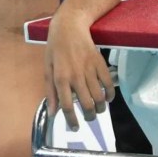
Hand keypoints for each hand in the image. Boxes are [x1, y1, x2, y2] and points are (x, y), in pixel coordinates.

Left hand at [45, 15, 112, 130]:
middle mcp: (76, 76)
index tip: (74, 128)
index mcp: (60, 78)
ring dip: (100, 108)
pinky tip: (107, 98)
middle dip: (89, 116)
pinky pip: (109, 85)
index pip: (66, 106)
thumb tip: (53, 113)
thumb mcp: (47, 69)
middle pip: (86, 105)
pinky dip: (110, 95)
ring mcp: (90, 70)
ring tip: (97, 111)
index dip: (71, 120)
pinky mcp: (101, 65)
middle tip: (88, 119)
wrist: (69, 29)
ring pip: (99, 97)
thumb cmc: (54, 50)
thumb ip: (50, 92)